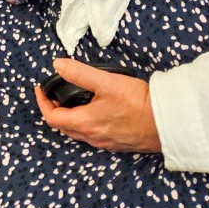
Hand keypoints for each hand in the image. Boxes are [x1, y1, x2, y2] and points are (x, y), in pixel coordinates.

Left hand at [35, 58, 159, 152]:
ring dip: (70, 117)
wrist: (167, 123)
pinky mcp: (117, 143)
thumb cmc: (137, 102)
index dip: (42, 102)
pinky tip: (94, 110)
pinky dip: (84, 122)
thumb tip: (57, 64)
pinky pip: (93, 135)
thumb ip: (79, 73)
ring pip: (78, 132)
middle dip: (54, 109)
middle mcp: (92, 138)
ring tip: (72, 98)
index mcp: (85, 123)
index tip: (41, 88)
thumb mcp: (106, 82)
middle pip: (63, 127)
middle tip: (54, 92)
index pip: (52, 118)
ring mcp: (105, 143)